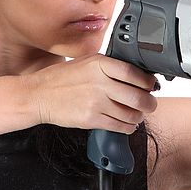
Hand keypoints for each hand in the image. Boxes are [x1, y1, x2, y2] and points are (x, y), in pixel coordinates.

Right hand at [25, 54, 158, 133]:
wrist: (39, 95)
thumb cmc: (62, 78)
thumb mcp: (86, 62)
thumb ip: (109, 66)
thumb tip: (136, 75)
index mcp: (100, 64)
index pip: (135, 73)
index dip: (148, 82)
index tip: (151, 86)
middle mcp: (100, 82)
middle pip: (138, 97)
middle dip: (149, 103)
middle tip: (149, 104)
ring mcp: (96, 102)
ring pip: (131, 114)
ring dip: (139, 117)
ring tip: (136, 115)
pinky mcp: (91, 119)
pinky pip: (119, 126)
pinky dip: (128, 127)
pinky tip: (126, 124)